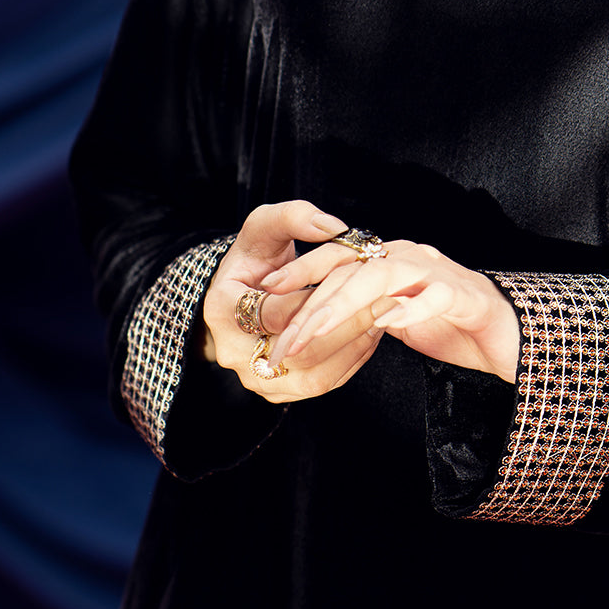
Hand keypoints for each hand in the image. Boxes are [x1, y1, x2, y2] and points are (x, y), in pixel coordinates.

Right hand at [201, 200, 382, 402]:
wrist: (243, 296)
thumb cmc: (255, 260)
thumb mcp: (265, 227)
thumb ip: (295, 217)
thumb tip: (335, 228)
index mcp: (222, 310)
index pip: (278, 312)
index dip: (321, 298)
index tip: (360, 280)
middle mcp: (234, 351)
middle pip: (301, 351)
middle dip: (348, 325)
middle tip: (385, 300)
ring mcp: (256, 378)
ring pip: (316, 375)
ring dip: (356, 345)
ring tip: (383, 316)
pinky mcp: (279, 391)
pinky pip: (324, 383)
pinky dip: (353, 358)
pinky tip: (372, 332)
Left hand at [259, 238, 520, 383]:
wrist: (513, 334)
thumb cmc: (455, 325)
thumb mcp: (400, 317)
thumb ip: (367, 310)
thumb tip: (325, 319)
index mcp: (392, 260)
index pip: (339, 258)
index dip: (303, 270)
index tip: (268, 289)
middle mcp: (411, 258)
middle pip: (352, 270)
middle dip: (312, 304)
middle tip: (283, 338)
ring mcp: (439, 273)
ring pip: (384, 277)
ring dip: (346, 305)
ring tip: (316, 330)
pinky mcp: (466, 296)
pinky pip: (436, 295)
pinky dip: (412, 306)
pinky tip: (387, 322)